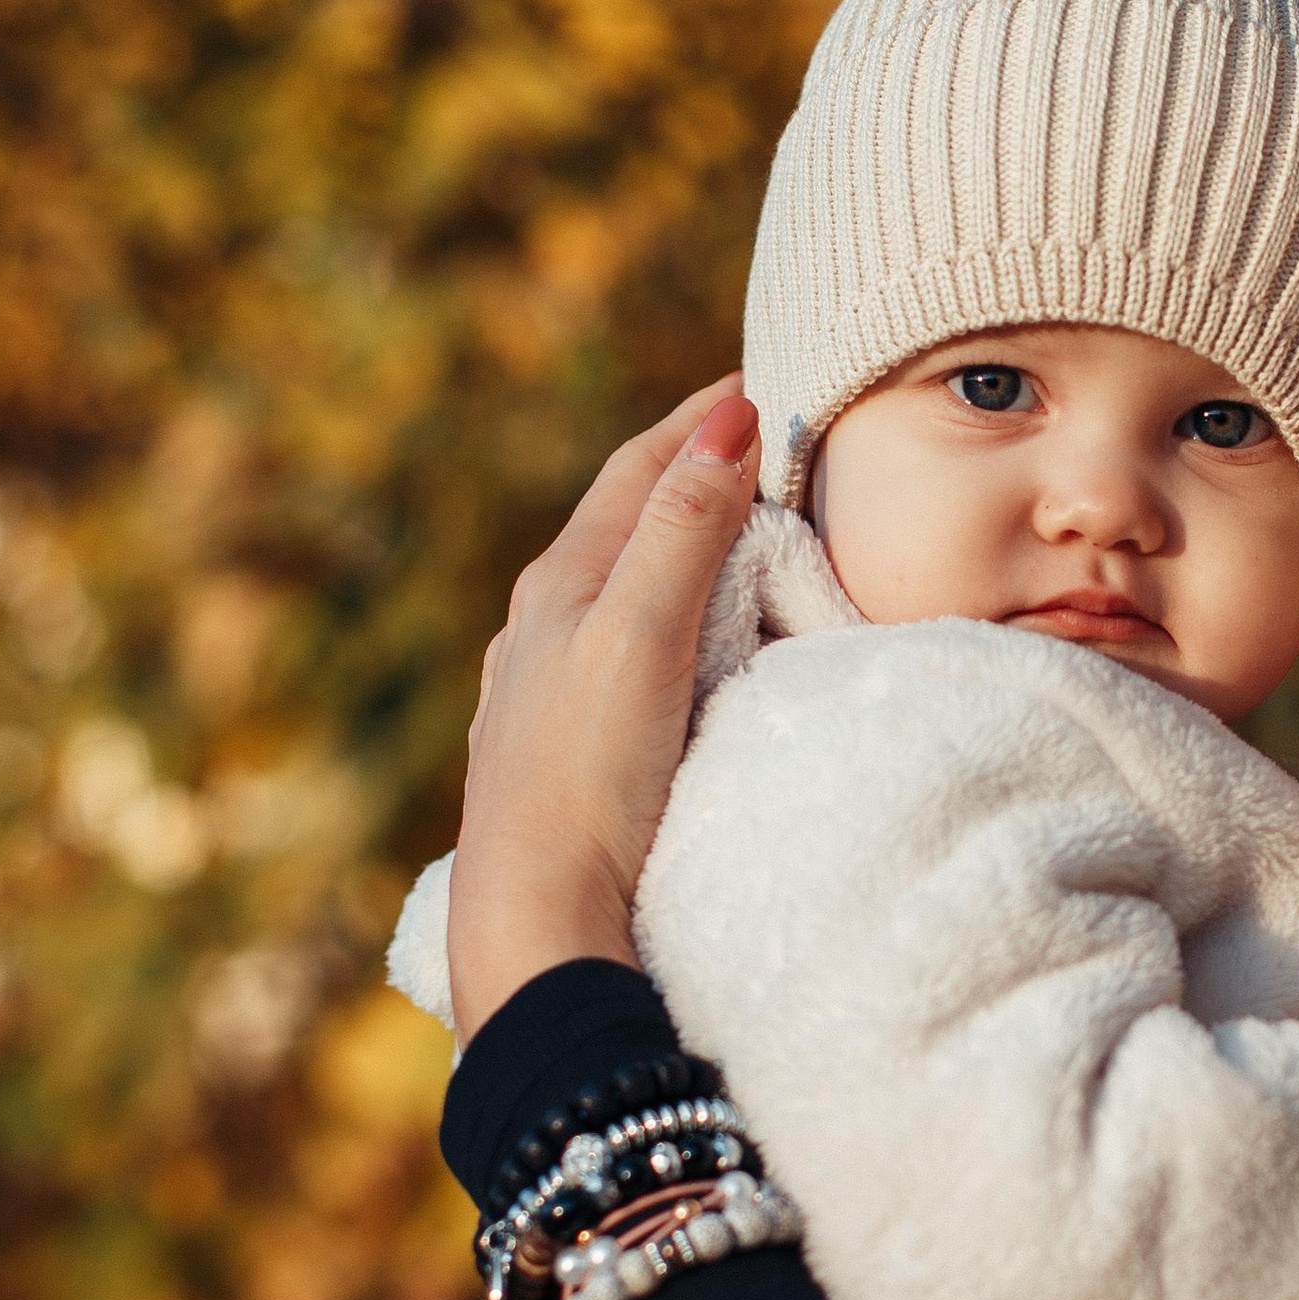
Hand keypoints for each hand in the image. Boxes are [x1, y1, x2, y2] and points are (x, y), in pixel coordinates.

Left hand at [448, 382, 762, 1036]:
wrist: (537, 922)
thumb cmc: (588, 778)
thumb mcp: (643, 637)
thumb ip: (683, 530)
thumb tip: (727, 418)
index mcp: (559, 587)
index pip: (637, 469)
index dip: (700, 419)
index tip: (761, 378)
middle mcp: (538, 627)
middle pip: (619, 519)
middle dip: (684, 470)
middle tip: (752, 435)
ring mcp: (540, 689)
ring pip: (611, 585)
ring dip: (668, 543)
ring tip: (722, 525)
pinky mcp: (557, 748)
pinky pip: (611, 646)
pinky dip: (656, 612)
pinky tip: (662, 641)